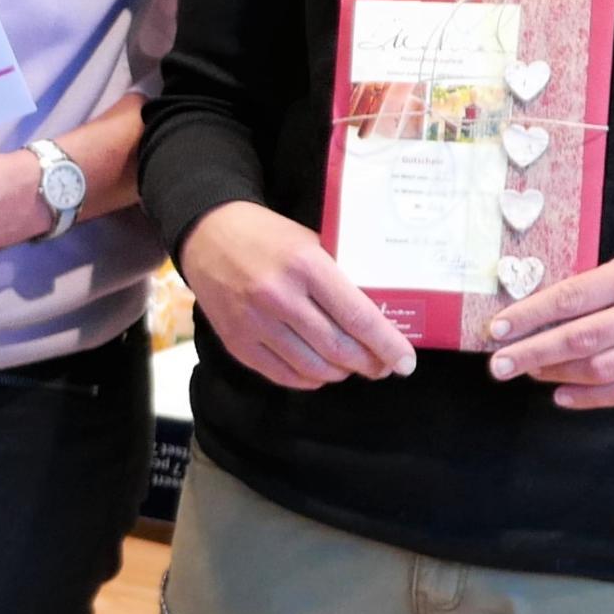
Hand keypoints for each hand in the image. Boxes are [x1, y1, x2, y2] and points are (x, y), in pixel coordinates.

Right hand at [179, 201, 415, 389]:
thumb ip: (338, 278)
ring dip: (340, 373)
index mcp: (305, 266)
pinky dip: (309, 379)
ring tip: (351, 366)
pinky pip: (283, 375)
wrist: (208, 235)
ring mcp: (255, 323)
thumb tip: (376, 318)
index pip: (357, 317)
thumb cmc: (267, 235)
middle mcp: (279, 297)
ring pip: (313, 368)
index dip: (387, 345)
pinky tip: (319, 371)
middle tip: (382, 366)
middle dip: (369, 364)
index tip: (406, 362)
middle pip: (338, 349)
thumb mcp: (310, 242)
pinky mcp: (237, 342)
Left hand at [487, 252, 613, 408]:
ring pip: (600, 369)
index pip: (572, 297)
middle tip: (498, 364)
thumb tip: (536, 315)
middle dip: (533, 352)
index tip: (496, 329)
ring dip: (556, 374)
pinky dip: (587, 398)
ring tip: (528, 371)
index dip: (530, 315)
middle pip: (582, 339)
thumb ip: (594, 289)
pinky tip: (560, 395)